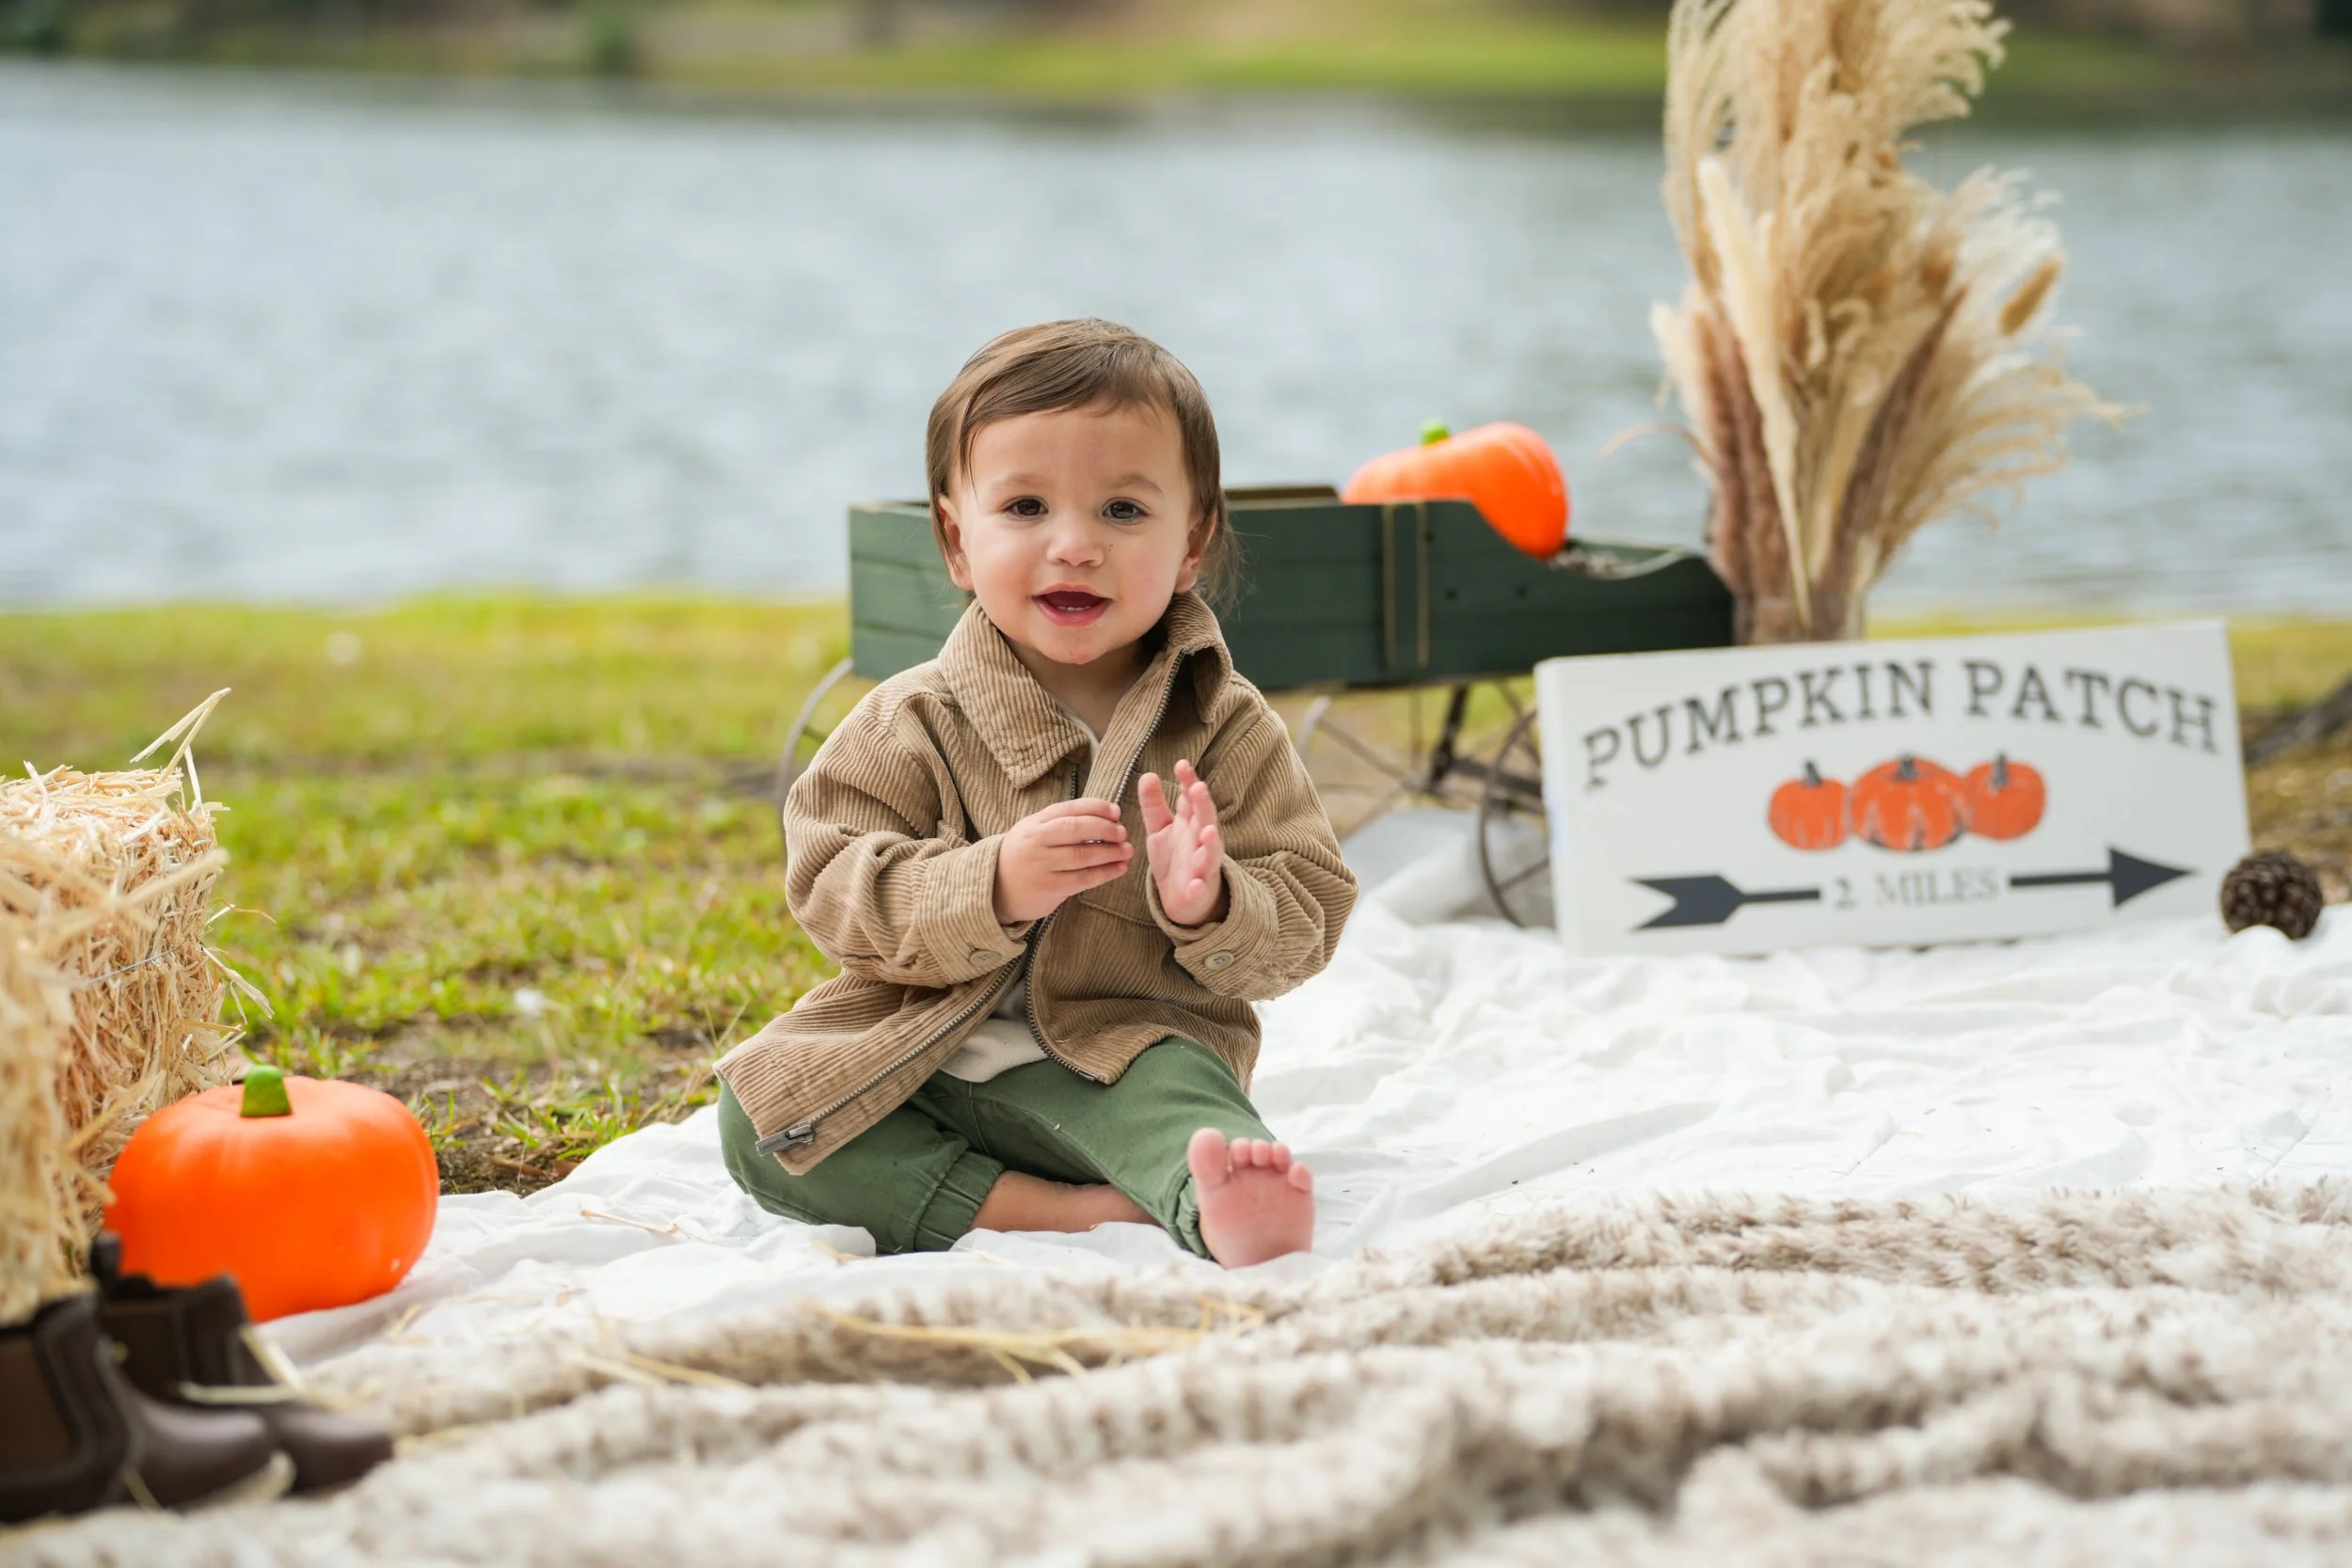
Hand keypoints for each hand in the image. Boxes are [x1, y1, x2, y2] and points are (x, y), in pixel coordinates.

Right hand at [992, 798, 1131, 924]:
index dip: (1095, 807)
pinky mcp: (1050, 888)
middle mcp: (1037, 842)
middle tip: (1123, 832)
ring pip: (1082, 855)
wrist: (996, 888)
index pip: (1069, 809)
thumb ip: (1061, 822)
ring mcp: (1042, 865)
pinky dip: (1104, 873)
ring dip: (1110, 852)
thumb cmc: (1025, 855)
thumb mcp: (1033, 831)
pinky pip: (1082, 879)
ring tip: (1127, 851)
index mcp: (1035, 823)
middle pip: (1076, 829)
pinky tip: (1119, 869)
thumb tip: (1104, 816)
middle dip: (1105, 829)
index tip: (1116, 811)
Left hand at [1138, 758, 1226, 927]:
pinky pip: (1200, 888)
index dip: (1188, 781)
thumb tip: (1147, 774)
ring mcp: (1202, 865)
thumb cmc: (1174, 857)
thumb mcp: (1160, 828)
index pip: (1192, 798)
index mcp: (1191, 822)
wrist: (1182, 896)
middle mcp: (1201, 840)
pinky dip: (1198, 887)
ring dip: (1210, 843)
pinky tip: (1195, 885)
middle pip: (1206, 819)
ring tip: (1207, 831)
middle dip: (1203, 804)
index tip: (1181, 765)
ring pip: (1210, 852)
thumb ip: (1154, 804)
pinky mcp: (1198, 889)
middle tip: (1198, 787)